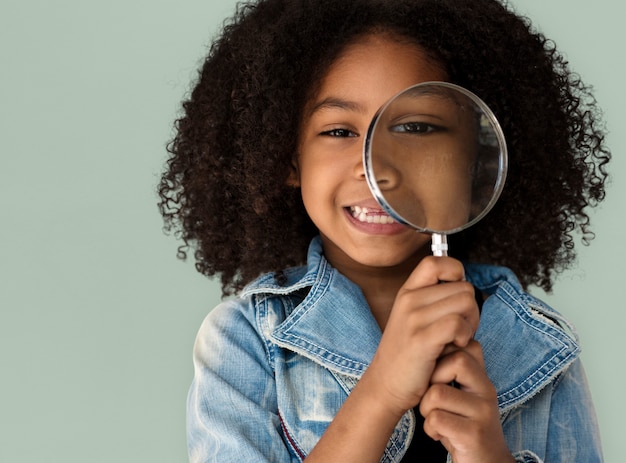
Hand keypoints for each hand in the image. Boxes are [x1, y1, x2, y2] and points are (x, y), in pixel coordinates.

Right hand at [361, 256, 479, 418]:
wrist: (386, 386)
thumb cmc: (408, 355)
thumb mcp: (413, 318)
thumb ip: (433, 300)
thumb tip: (464, 286)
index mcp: (407, 292)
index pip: (436, 262)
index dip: (455, 273)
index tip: (455, 297)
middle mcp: (409, 300)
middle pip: (463, 286)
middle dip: (471, 309)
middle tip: (460, 329)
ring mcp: (414, 318)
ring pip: (466, 302)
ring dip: (471, 323)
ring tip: (457, 339)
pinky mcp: (422, 339)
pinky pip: (458, 323)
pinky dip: (465, 335)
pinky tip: (455, 346)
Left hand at [419, 341, 514, 462]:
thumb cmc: (464, 425)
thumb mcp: (463, 394)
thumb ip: (454, 370)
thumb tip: (434, 339)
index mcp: (482, 379)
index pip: (466, 344)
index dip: (444, 354)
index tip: (437, 375)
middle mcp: (487, 391)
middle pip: (454, 361)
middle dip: (432, 380)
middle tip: (434, 400)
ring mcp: (483, 412)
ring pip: (437, 392)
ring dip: (427, 410)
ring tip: (436, 420)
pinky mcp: (474, 434)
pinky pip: (436, 419)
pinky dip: (430, 429)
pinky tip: (439, 435)